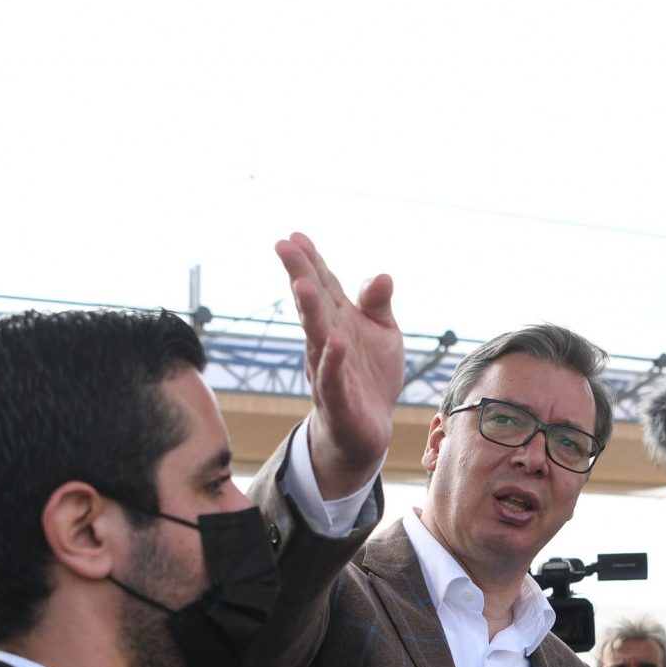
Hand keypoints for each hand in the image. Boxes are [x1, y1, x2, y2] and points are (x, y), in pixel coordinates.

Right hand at [273, 231, 400, 486]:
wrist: (367, 430)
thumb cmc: (371, 376)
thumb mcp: (383, 333)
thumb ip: (377, 304)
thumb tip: (382, 276)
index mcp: (338, 320)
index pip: (322, 285)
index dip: (309, 261)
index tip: (294, 236)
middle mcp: (327, 341)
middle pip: (312, 305)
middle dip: (298, 275)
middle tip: (283, 247)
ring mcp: (329, 369)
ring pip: (316, 338)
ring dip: (309, 312)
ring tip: (302, 284)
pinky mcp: (339, 400)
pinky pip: (333, 378)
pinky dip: (333, 360)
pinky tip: (335, 341)